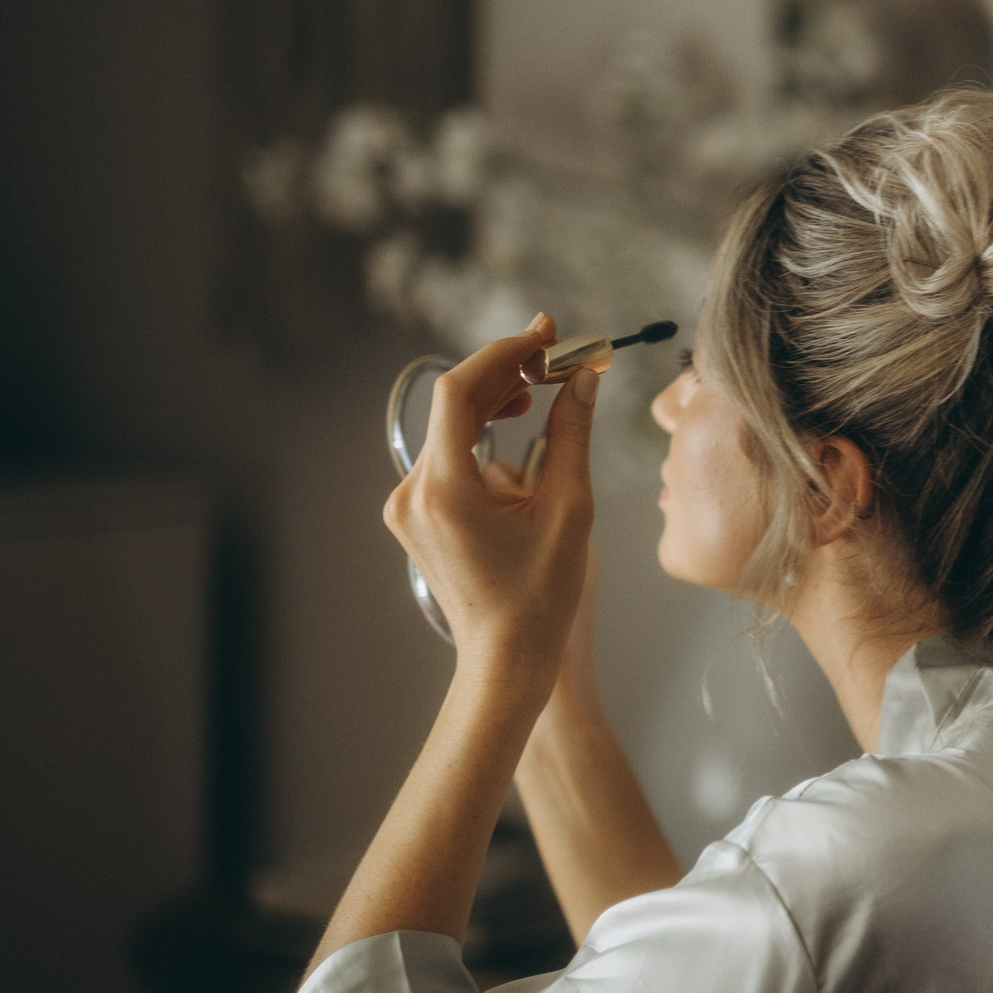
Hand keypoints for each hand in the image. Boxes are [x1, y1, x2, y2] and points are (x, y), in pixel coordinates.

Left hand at [385, 315, 597, 683]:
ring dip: (495, 399)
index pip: (460, 391)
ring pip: (450, 427)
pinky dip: (481, 431)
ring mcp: (408, 505)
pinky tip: (516, 425)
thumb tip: (584, 379)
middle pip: (455, 404)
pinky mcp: (415, 514)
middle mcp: (413, 492)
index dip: (503, 352)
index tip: (544, 334)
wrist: (506, 658)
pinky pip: (447, 454)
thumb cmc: (541, 596)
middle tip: (557, 352)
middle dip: (508, 371)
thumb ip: (572, 434)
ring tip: (543, 386)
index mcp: (445, 490)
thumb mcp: (568, 509)